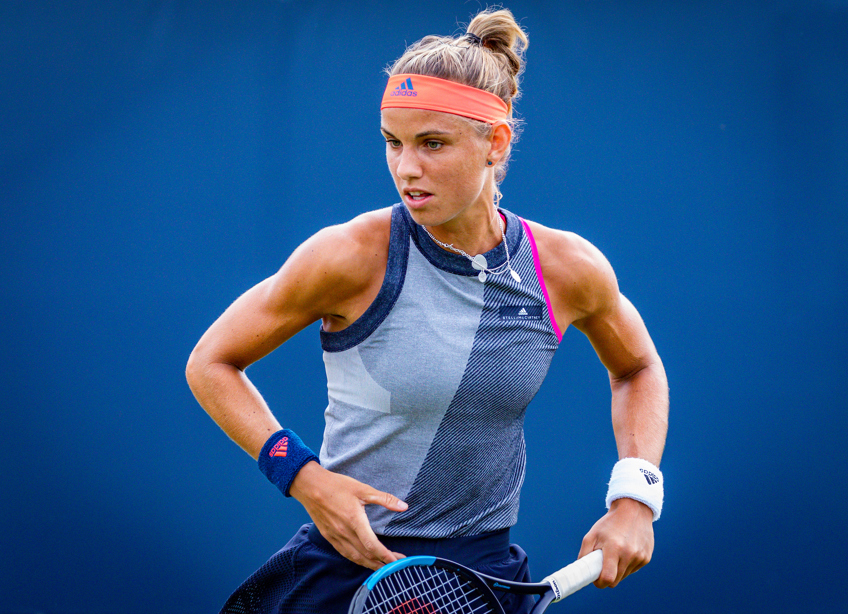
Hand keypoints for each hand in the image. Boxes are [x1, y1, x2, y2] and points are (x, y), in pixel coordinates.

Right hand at [289, 461, 407, 569]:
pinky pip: (345, 553)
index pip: (372, 546)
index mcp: (354, 521)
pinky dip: (357, 560)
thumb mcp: (363, 489)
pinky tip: (363, 561)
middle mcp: (345, 533)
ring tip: (383, 568)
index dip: (386, 556)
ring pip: (355, 557)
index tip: (397, 561)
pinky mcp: (329, 537)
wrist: (310, 486)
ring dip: (370, 565)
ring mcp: (335, 537)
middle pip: (366, 555)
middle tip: (397, 565)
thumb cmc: (337, 486)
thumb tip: (404, 506)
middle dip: (383, 563)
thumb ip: (384, 499)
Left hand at [578, 497, 653, 587]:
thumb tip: (582, 571)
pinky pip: (633, 569)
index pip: (607, 578)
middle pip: (616, 580)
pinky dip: (627, 565)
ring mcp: (640, 557)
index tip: (596, 580)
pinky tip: (625, 551)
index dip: (600, 583)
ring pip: (624, 576)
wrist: (633, 509)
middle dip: (607, 577)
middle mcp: (629, 554)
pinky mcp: (647, 558)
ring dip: (617, 570)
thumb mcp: (592, 534)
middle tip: (602, 566)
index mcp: (614, 548)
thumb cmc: (610, 523)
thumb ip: (585, 553)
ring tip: (615, 553)